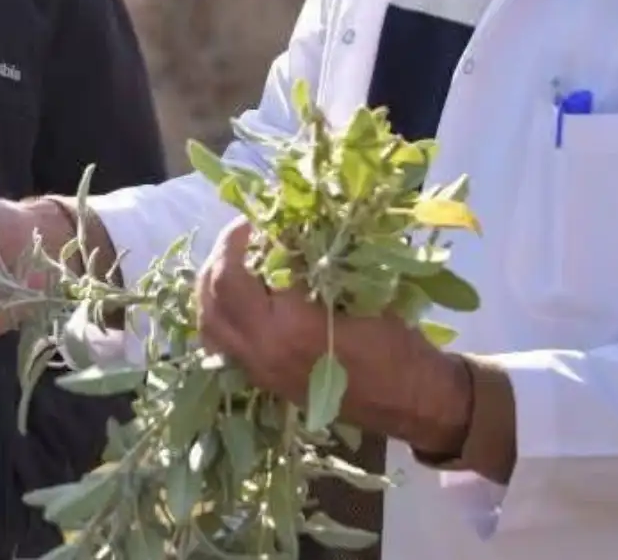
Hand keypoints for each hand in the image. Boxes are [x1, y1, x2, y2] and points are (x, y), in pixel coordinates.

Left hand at [194, 218, 471, 454]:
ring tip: (233, 259)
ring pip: (209, 324)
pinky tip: (243, 295)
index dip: (242, 238)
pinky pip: (222, 344)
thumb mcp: (359, 291)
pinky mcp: (263, 380)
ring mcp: (259, 370)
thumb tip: (286, 230)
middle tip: (241, 233)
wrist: (408, 399)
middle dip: (220, 256)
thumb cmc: (392, 341)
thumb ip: (316, 264)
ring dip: (211, 286)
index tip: (255, 217)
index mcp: (288, 326)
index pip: (239, 273)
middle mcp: (263, 350)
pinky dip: (221, 314)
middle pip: (213, 296)